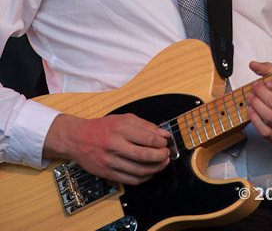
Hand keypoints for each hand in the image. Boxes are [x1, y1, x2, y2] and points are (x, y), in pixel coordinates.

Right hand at [43, 113, 170, 184]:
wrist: (78, 139)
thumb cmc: (102, 127)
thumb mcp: (123, 119)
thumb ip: (144, 125)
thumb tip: (163, 134)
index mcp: (119, 129)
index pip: (147, 137)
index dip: (160, 142)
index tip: (165, 142)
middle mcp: (114, 145)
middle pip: (144, 155)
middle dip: (160, 156)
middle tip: (166, 154)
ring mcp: (110, 161)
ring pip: (139, 170)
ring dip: (155, 168)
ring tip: (161, 163)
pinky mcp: (108, 173)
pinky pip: (131, 180)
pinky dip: (144, 178)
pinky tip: (149, 172)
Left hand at [248, 61, 271, 145]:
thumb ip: (270, 71)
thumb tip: (253, 64)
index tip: (267, 82)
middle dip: (262, 93)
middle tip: (255, 86)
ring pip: (269, 118)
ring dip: (257, 105)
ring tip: (252, 97)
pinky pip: (265, 131)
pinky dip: (255, 120)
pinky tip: (251, 110)